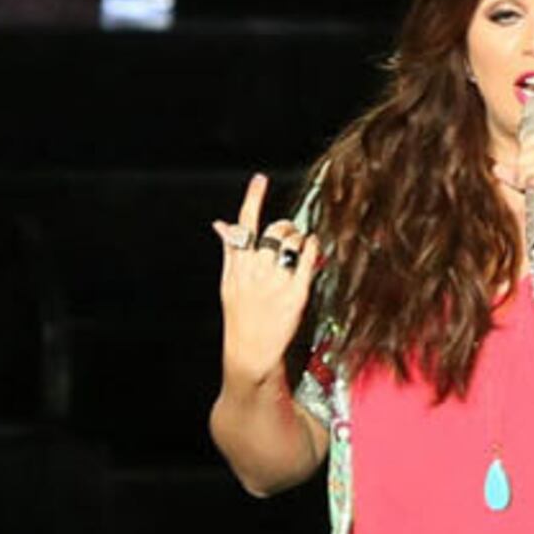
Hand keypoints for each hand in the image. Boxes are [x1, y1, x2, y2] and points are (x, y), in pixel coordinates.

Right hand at [211, 173, 320, 383]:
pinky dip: (312, 249)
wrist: (250, 354)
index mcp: (237, 266)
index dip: (252, 199)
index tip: (260, 180)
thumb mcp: (229, 283)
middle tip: (288, 234)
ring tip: (299, 247)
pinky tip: (312, 250)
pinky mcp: (295, 294)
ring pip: (292, 241)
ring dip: (299, 237)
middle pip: (274, 231)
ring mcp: (275, 282)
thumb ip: (229, 251)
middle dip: (285, 227)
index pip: (243, 225)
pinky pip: (308, 259)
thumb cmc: (240, 318)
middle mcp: (255, 271)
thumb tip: (221, 225)